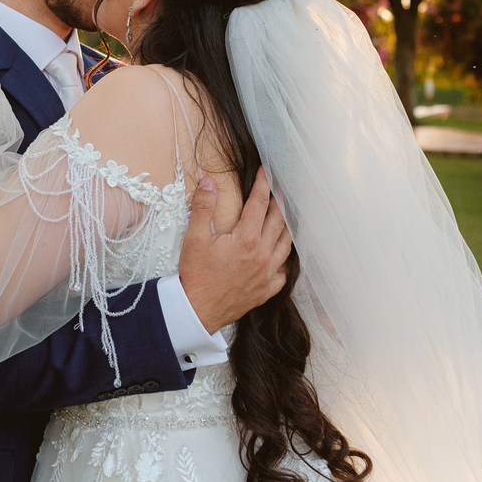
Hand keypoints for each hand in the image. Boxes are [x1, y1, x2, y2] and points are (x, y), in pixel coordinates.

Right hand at [178, 168, 291, 334]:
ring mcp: (266, 274)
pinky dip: (285, 260)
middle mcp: (262, 255)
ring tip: (285, 217)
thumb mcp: (194, 237)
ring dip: (287, 228)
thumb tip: (209, 182)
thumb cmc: (195, 274)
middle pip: (278, 221)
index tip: (266, 171)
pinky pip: (283, 273)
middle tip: (279, 190)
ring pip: (286, 245)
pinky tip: (281, 255)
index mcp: (246, 239)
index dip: (263, 184)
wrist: (197, 310)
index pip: (260, 204)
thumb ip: (203, 207)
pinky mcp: (266, 290)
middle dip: (279, 202)